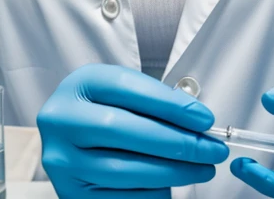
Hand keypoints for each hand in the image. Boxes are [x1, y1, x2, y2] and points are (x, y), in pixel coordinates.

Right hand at [37, 63, 228, 196]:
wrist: (70, 136)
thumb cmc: (105, 109)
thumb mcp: (122, 92)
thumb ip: (154, 100)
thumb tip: (198, 121)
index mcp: (77, 85)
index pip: (126, 89)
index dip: (170, 104)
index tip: (204, 119)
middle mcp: (61, 121)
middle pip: (125, 130)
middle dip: (177, 142)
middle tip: (212, 149)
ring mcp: (62, 160)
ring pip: (125, 169)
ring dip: (173, 172)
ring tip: (203, 168)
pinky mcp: (71, 194)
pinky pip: (121, 197)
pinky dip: (154, 192)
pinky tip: (173, 184)